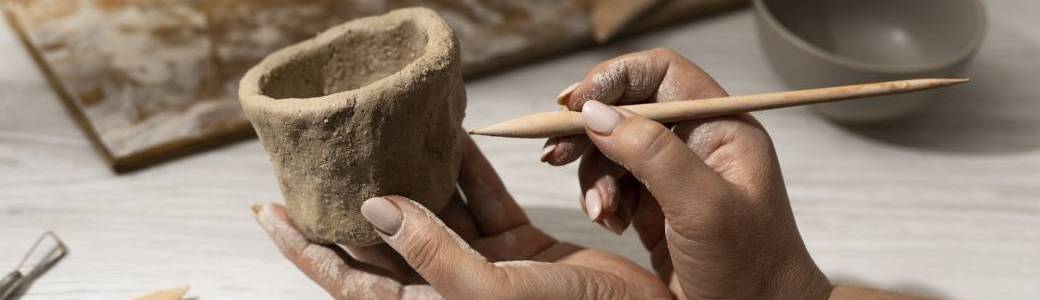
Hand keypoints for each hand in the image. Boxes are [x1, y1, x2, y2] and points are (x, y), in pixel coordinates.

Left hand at [254, 135, 671, 298]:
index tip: (268, 211)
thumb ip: (432, 253)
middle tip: (323, 160)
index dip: (306, 248)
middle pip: (385, 243)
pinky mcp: (522, 250)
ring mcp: (485, 270)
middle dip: (354, 202)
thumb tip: (375, 208)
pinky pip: (487, 202)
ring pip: (437, 213)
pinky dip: (472, 171)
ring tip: (383, 134)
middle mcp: (448, 290)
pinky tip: (454, 138)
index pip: (349, 281)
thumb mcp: (491, 295)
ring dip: (415, 174)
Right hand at [542, 48, 831, 298]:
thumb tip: (597, 113)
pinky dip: (602, 199)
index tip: (575, 104)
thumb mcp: (703, 207)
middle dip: (589, 130)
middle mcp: (697, 142)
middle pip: (627, 107)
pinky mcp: (657, 204)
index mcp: (721, 125)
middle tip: (555, 153)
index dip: (614, 79)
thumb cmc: (751, 268)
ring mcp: (675, 173)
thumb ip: (652, 154)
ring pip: (613, 148)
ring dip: (594, 177)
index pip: (660, 73)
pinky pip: (613, 183)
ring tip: (602, 212)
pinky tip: (611, 223)